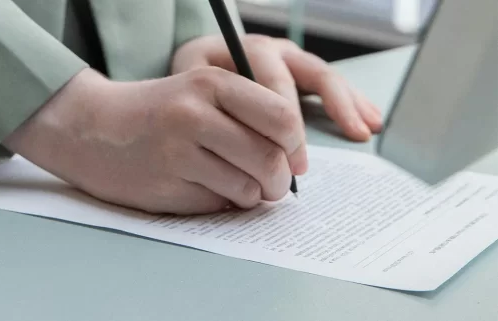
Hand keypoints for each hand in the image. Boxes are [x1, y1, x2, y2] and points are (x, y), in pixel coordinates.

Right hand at [4, 68, 305, 214]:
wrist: (90, 127)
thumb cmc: (156, 112)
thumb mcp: (199, 91)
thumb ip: (247, 115)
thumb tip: (296, 161)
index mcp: (209, 83)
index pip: (282, 118)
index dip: (296, 145)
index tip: (291, 156)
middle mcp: (193, 115)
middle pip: (269, 159)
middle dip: (279, 181)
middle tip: (273, 185)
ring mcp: (176, 153)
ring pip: (246, 188)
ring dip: (250, 195)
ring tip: (234, 186)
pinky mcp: (164, 186)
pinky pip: (216, 204)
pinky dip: (219, 202)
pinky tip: (200, 187)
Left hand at [171, 34, 382, 140]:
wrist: (193, 67)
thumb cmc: (190, 83)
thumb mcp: (190, 88)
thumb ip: (207, 109)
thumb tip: (230, 147)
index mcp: (248, 51)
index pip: (274, 84)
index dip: (284, 123)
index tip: (288, 157)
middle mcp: (275, 51)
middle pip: (309, 76)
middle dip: (319, 117)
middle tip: (315, 158)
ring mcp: (292, 60)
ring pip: (326, 78)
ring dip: (348, 105)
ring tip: (363, 131)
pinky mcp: (303, 73)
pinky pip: (333, 86)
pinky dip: (353, 104)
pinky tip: (368, 123)